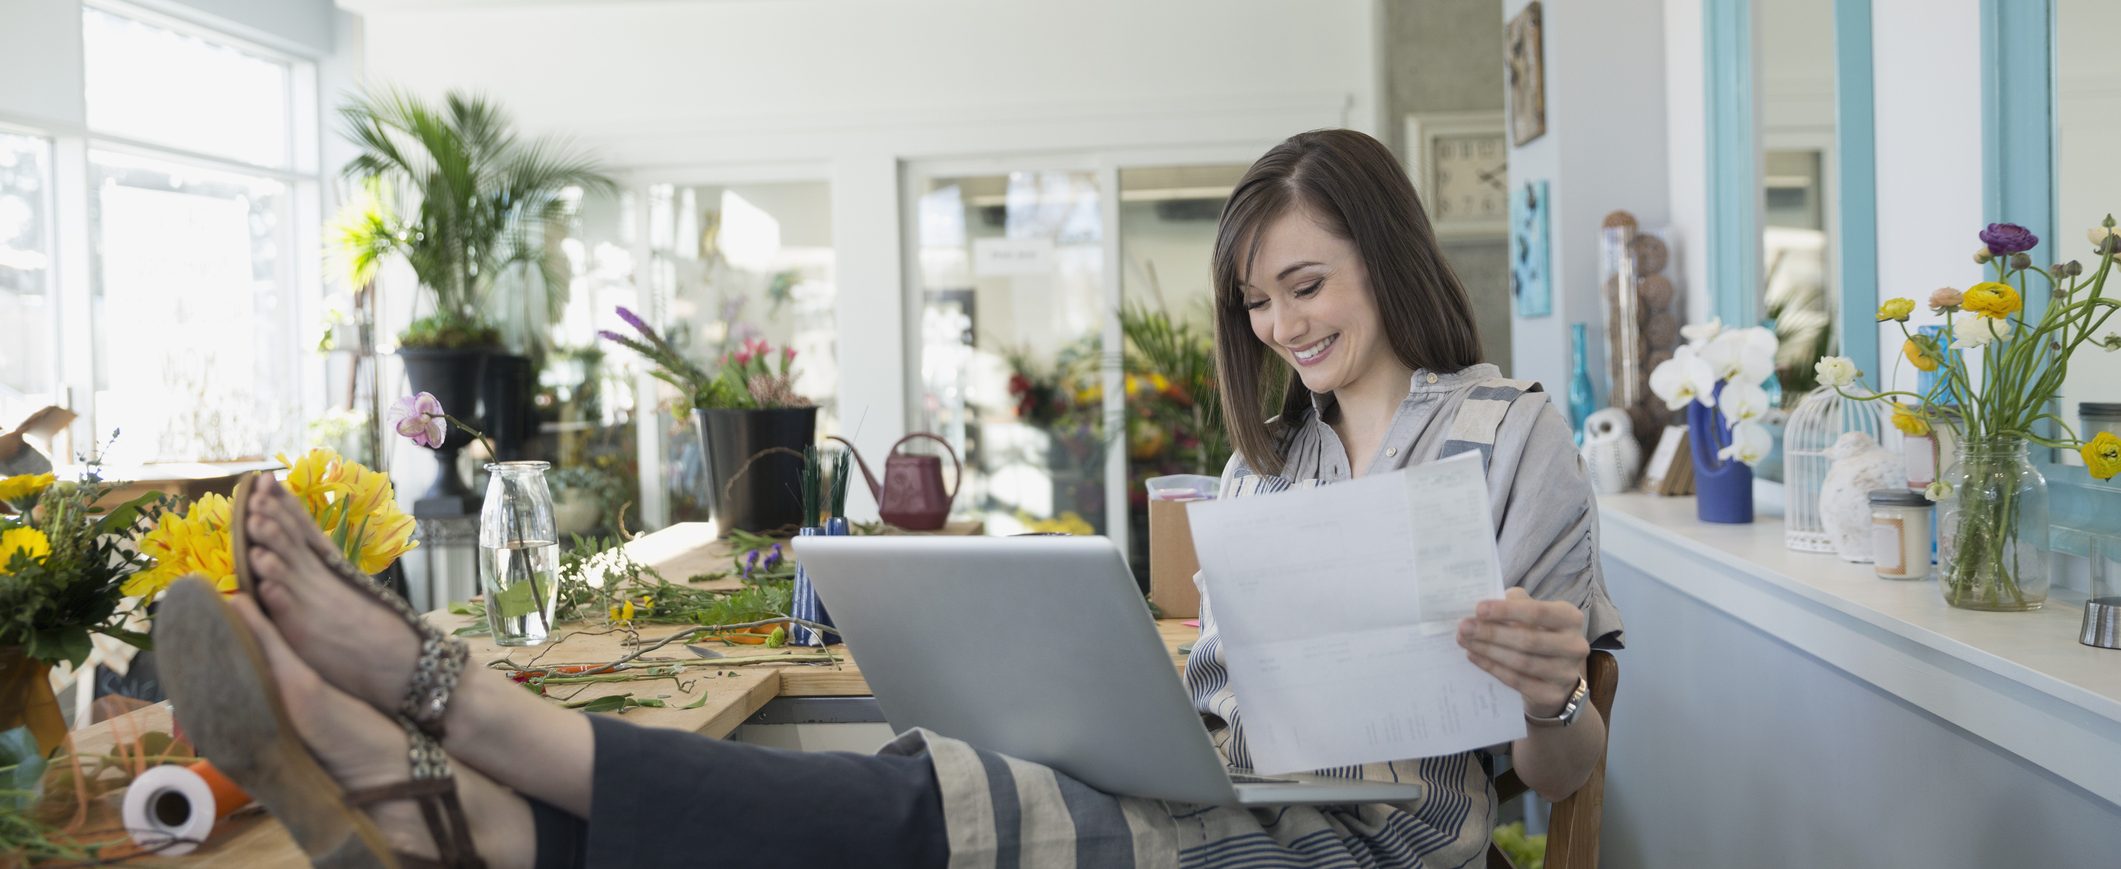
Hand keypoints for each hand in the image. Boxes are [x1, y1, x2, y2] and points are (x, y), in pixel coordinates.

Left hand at [1457, 587, 1588, 717]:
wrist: (1555, 676)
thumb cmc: (1538, 634)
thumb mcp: (1532, 613)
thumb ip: (1514, 603)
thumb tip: (1484, 607)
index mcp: (1570, 618)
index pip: (1538, 612)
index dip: (1507, 611)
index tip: (1478, 609)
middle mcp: (1575, 645)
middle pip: (1528, 640)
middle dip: (1492, 633)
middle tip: (1464, 628)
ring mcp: (1566, 673)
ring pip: (1521, 662)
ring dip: (1488, 651)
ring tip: (1465, 641)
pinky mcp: (1552, 694)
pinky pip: (1517, 681)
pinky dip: (1493, 668)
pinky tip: (1474, 657)